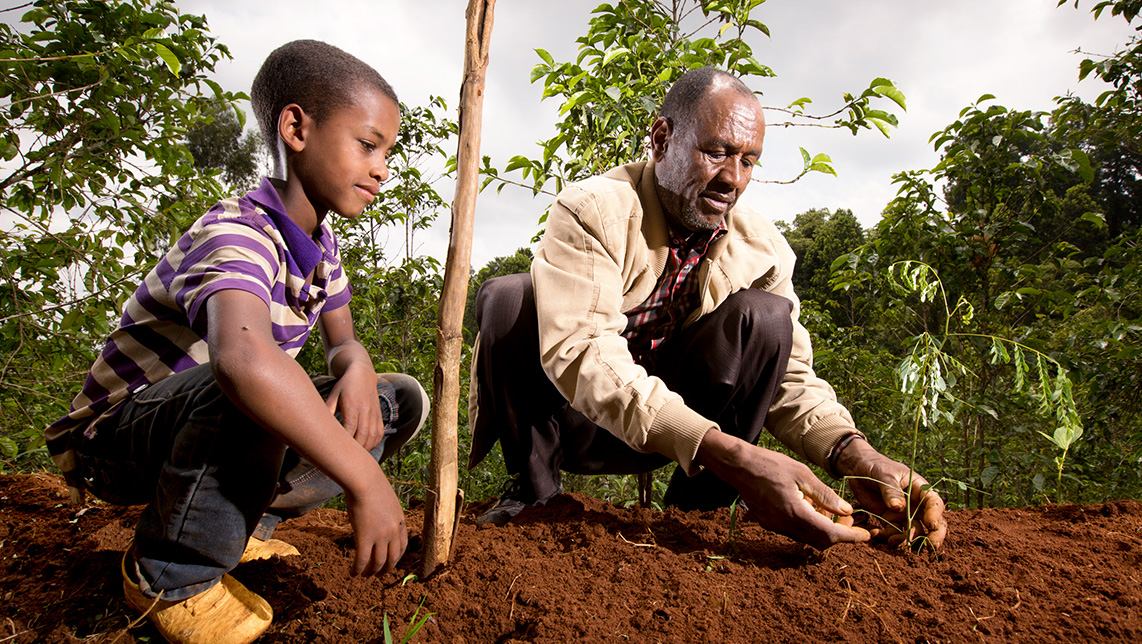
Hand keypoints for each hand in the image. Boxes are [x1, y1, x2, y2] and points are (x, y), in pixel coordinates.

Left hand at [326, 363, 383, 449]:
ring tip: (355, 455)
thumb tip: (319, 423)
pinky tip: (366, 447)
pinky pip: (380, 433)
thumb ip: (328, 409)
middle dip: (355, 448)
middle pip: (363, 435)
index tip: (337, 448)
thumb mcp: (334, 395)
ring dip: (365, 448)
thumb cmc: (345, 386)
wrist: (363, 375)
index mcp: (352, 405)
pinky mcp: (379, 416)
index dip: (345, 440)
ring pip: (373, 436)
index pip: (350, 427)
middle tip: (345, 457)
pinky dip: (374, 443)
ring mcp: (374, 413)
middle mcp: (365, 410)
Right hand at [344, 469, 407, 576]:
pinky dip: (358, 569)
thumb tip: (378, 518)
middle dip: (386, 569)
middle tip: (378, 575)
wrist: (364, 480)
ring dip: (371, 572)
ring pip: (378, 562)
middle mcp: (394, 531)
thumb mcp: (386, 500)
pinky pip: (362, 560)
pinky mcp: (365, 537)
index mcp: (400, 521)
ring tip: (364, 576)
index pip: (402, 546)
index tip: (390, 563)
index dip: (396, 558)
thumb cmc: (371, 485)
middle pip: (393, 558)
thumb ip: (386, 513)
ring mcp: (381, 536)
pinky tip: (352, 574)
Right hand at [697, 431, 869, 549]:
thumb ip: (825, 496)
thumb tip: (847, 511)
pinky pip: (795, 531)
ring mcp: (775, 526)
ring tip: (832, 510)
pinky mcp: (769, 523)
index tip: (866, 535)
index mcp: (795, 513)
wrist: (738, 465)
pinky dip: (809, 525)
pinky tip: (812, 507)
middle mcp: (784, 525)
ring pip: (807, 538)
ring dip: (824, 529)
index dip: (851, 537)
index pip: (830, 534)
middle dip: (839, 534)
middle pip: (820, 541)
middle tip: (850, 519)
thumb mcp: (803, 474)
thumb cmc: (770, 464)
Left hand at [834, 437, 946, 549]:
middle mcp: (916, 504)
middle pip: (932, 524)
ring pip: (913, 533)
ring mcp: (904, 514)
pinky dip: (887, 537)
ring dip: (906, 540)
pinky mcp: (890, 520)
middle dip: (933, 537)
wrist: (859, 469)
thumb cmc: (877, 466)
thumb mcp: (885, 475)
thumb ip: (891, 491)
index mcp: (920, 490)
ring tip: (892, 540)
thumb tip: (898, 508)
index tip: (931, 524)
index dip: (936, 515)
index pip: (935, 504)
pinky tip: (875, 534)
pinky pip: (894, 533)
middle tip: (929, 547)